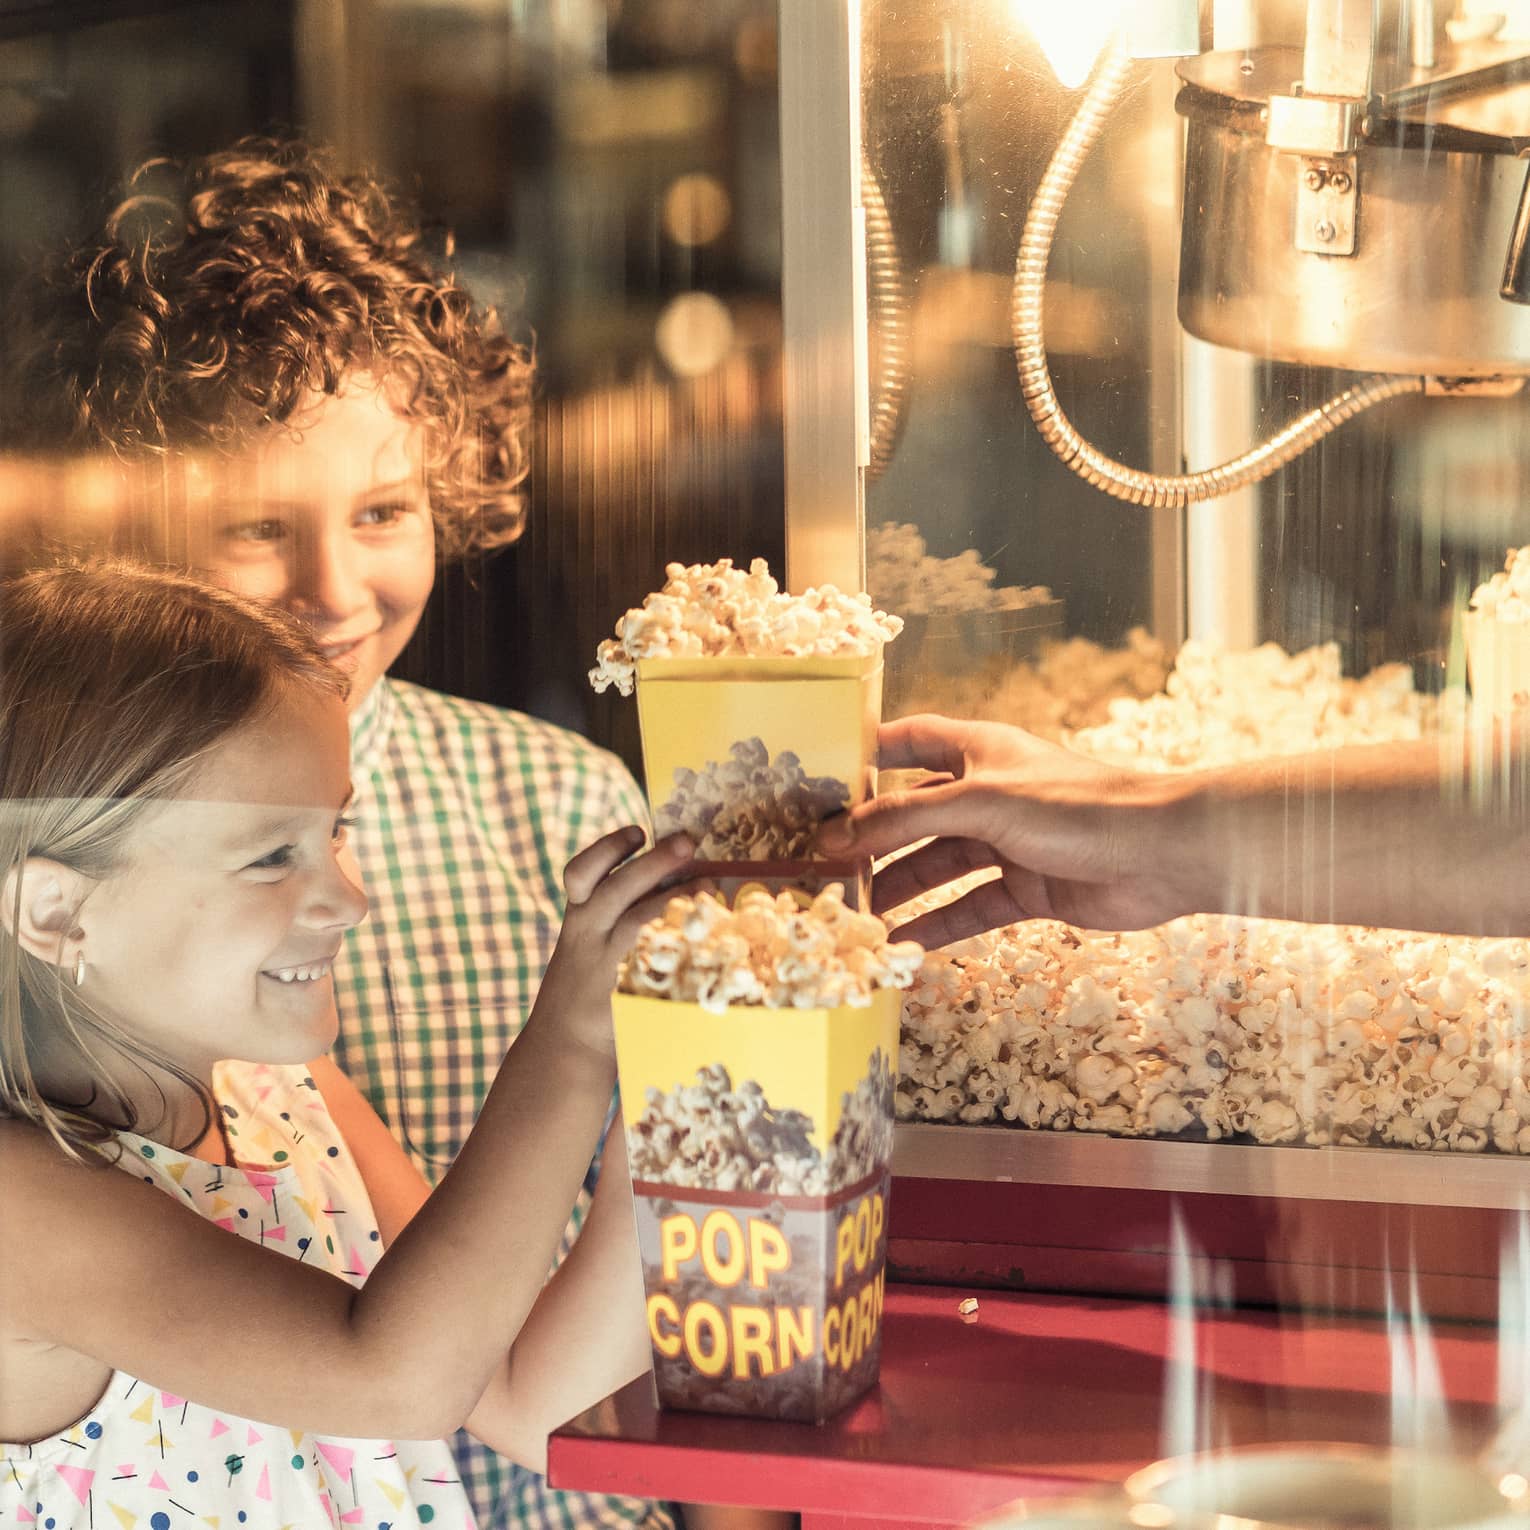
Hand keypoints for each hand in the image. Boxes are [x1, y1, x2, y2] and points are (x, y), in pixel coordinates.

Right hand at [535, 827, 695, 1058]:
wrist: (566, 1047)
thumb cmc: (588, 986)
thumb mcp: (587, 943)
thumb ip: (617, 912)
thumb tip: (677, 873)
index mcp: (578, 919)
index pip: (580, 874)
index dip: (608, 849)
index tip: (638, 831)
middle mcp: (587, 936)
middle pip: (615, 889)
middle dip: (652, 862)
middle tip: (686, 843)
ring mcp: (606, 965)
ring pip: (638, 921)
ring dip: (676, 898)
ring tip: (708, 886)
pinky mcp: (624, 991)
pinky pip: (655, 961)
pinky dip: (681, 942)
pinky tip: (708, 933)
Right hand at [816, 714, 1192, 944]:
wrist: (1162, 854)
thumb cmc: (1075, 806)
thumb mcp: (978, 803)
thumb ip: (903, 820)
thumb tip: (834, 837)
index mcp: (976, 750)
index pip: (905, 741)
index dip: (862, 754)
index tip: (813, 777)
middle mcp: (986, 793)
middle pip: (912, 814)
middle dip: (869, 839)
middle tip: (819, 866)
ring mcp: (1006, 843)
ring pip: (936, 865)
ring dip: (897, 888)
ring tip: (851, 914)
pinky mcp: (1026, 889)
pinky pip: (968, 907)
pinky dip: (936, 924)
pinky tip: (900, 944)